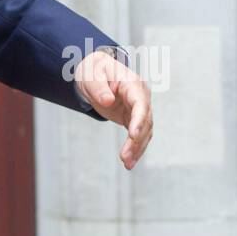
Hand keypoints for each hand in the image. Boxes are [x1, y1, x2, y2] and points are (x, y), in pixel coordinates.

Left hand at [75, 49, 152, 169]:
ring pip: (145, 132)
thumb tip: (108, 101)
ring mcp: (139, 108)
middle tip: (125, 157)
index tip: (133, 135)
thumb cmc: (93, 72)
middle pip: (145, 121)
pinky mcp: (134, 118)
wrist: (94, 73)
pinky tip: (129, 162)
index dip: (139, 120)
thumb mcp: (91, 76)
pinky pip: (139, 135)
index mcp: (132, 83)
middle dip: (136, 140)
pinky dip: (135, 149)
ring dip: (137, 149)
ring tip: (127, 164)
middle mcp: (141, 96)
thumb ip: (99, 88)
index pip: (140, 103)